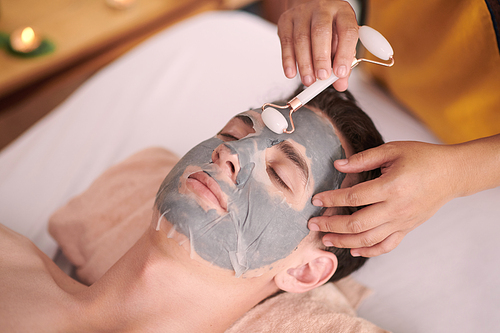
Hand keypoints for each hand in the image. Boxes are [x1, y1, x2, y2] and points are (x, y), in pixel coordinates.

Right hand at [277, 0, 358, 90]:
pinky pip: (286, 42)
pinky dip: (288, 60)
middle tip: (322, 77)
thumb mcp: (341, 40)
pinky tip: (291, 73)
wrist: (309, 6)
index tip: (340, 73)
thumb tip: (340, 84)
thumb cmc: (329, 27)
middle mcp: (322, 9)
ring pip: (301, 39)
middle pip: (321, 32)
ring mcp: (302, 13)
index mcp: (343, 12)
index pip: (347, 32)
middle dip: (321, 58)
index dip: (344, 54)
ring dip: (304, 63)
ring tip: (308, 80)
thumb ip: (342, 62)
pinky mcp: (286, 20)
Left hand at [308, 141, 461, 256]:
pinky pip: (386, 246)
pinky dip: (369, 251)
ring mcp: (402, 222)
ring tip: (325, 239)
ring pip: (368, 239)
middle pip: (357, 224)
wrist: (452, 174)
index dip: (332, 199)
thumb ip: (364, 159)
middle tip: (312, 224)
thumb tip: (338, 165)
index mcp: (391, 186)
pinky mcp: (407, 229)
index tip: (316, 200)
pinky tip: (353, 251)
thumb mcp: (393, 150)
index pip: (354, 197)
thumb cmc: (422, 157)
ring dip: (344, 242)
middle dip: (331, 225)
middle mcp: (396, 208)